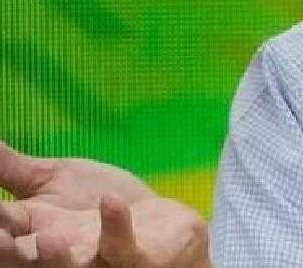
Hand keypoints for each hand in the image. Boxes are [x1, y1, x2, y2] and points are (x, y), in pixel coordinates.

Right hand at [0, 141, 210, 266]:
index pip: (4, 234)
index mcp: (32, 237)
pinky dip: (116, 227)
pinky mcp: (137, 259)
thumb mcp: (52, 181)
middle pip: (27, 262)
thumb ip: (11, 168)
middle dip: (10, 254)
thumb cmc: (100, 205)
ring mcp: (99, 262)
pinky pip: (124, 249)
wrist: (162, 228)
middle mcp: (59, 257)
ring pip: (72, 267)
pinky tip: (110, 202)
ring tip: (49, 238)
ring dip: (57, 258)